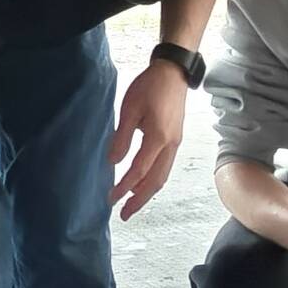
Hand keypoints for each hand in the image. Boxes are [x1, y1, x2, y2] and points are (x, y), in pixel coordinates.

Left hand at [108, 60, 186, 220]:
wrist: (173, 73)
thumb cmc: (150, 86)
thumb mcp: (130, 109)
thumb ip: (121, 137)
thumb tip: (113, 162)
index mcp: (158, 137)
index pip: (139, 171)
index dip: (124, 187)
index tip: (111, 199)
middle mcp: (171, 145)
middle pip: (155, 181)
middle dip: (139, 200)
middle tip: (124, 214)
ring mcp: (176, 143)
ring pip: (162, 176)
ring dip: (147, 193)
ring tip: (132, 204)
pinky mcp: (175, 140)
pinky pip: (165, 167)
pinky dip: (154, 180)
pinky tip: (142, 184)